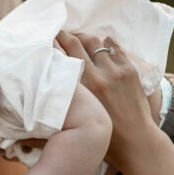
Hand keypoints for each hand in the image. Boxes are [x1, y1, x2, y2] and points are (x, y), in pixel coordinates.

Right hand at [56, 31, 161, 168]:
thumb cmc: (101, 137)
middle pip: (79, 42)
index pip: (66, 53)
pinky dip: (106, 44)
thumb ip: (60, 103)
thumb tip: (39, 101)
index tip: (48, 38)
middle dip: (67, 35)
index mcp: (83, 87)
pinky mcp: (130, 71)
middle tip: (59, 34)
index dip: (56, 42)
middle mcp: (99, 75)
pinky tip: (101, 45)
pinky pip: (115, 49)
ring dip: (86, 38)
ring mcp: (116, 71)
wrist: (134, 140)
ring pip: (97, 42)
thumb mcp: (75, 118)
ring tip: (79, 40)